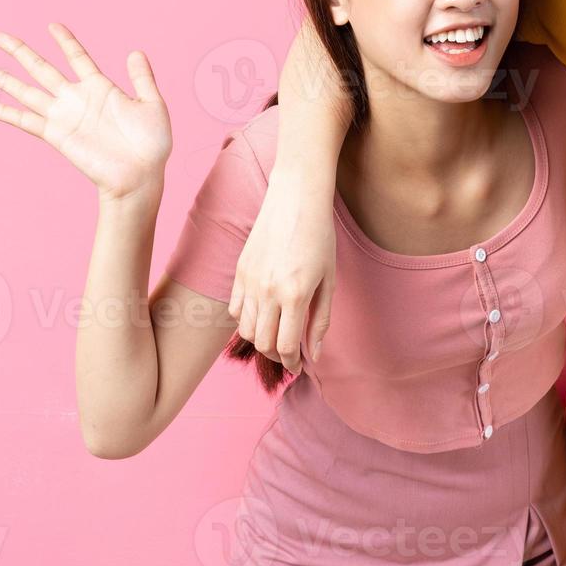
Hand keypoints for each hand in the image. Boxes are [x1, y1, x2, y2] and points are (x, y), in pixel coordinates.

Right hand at [0, 23, 170, 200]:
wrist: (141, 175)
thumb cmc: (151, 145)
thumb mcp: (152, 105)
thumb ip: (142, 78)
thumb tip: (136, 51)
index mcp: (100, 88)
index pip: (76, 58)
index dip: (65, 41)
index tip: (52, 25)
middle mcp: (76, 99)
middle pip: (41, 68)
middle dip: (19, 52)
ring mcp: (64, 116)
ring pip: (26, 90)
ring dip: (2, 79)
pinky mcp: (56, 135)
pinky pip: (25, 120)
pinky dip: (4, 113)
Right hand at [230, 170, 336, 374]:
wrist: (296, 199)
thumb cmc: (320, 238)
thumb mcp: (329, 280)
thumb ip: (321, 320)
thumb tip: (315, 353)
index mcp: (295, 294)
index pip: (286, 346)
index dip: (292, 362)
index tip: (299, 366)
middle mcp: (268, 291)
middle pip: (263, 343)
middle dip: (277, 355)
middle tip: (290, 355)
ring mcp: (249, 281)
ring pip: (246, 330)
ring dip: (261, 341)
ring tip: (277, 337)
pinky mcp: (239, 272)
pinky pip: (235, 309)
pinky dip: (246, 321)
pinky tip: (263, 316)